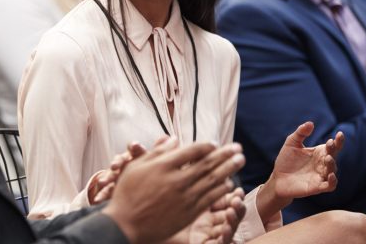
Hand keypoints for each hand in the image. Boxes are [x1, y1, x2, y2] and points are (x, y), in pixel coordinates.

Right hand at [90, 137, 164, 203]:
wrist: (133, 188)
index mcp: (137, 157)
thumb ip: (158, 151)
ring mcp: (118, 176)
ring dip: (106, 178)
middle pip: (121, 160)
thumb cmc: (146, 173)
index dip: (134, 146)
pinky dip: (102, 195)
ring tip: (102, 183)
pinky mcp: (113, 188)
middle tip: (115, 166)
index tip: (135, 146)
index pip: (136, 149)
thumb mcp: (151, 163)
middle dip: (117, 162)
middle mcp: (126, 165)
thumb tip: (167, 137)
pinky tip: (98, 200)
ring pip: (111, 175)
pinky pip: (106, 190)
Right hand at [102, 139, 245, 243]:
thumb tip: (174, 139)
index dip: (206, 146)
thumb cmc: (127, 194)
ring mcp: (184, 197)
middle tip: (238, 148)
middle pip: (207, 164)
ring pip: (213, 180)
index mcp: (163, 166)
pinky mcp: (188, 213)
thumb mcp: (136, 167)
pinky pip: (210, 198)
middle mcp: (177, 180)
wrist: (125, 224)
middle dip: (225, 154)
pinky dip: (221, 190)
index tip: (215, 143)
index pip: (192, 151)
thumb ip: (157, 152)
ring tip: (240, 160)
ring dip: (229, 169)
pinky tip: (229, 183)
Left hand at [259, 122, 343, 218]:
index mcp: (319, 153)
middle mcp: (322, 164)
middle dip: (334, 150)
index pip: (333, 146)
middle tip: (330, 144)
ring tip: (327, 158)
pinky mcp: (316, 187)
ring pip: (332, 170)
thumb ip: (301, 133)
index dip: (338, 141)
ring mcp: (320, 176)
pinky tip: (330, 175)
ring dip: (332, 164)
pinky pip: (330, 186)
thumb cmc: (286, 160)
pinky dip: (332, 181)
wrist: (277, 179)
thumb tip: (310, 123)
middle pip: (333, 156)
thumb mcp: (291, 143)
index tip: (339, 134)